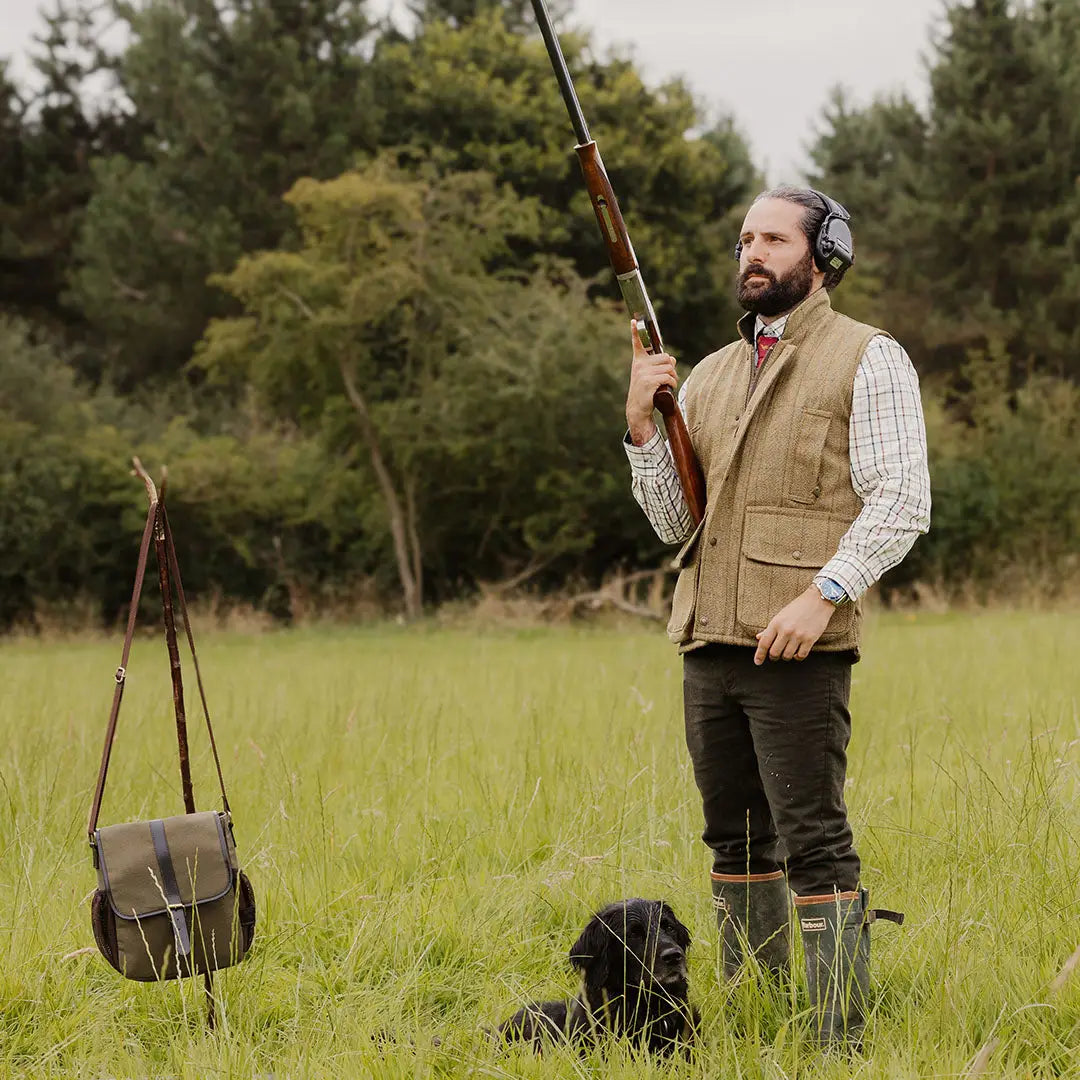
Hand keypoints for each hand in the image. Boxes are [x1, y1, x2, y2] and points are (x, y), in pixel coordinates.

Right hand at [626, 319, 676, 444]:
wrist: (638, 409)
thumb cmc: (647, 392)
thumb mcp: (651, 376)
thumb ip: (660, 365)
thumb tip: (672, 359)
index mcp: (639, 361)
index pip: (637, 343)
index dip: (635, 332)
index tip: (634, 320)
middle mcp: (640, 365)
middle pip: (666, 357)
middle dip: (671, 367)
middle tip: (668, 378)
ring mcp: (644, 373)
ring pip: (669, 367)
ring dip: (673, 376)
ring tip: (668, 384)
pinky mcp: (649, 381)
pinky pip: (668, 376)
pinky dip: (672, 382)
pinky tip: (669, 388)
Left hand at [753, 585, 835, 664]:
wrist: (818, 600)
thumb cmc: (798, 607)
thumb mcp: (780, 615)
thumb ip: (769, 628)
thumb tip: (759, 638)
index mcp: (776, 623)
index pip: (764, 643)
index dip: (759, 655)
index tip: (757, 662)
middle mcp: (786, 630)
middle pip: (774, 653)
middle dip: (773, 656)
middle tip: (774, 655)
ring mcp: (798, 636)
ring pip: (787, 656)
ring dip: (785, 657)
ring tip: (786, 652)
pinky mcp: (810, 639)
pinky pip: (801, 655)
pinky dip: (797, 657)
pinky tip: (797, 653)